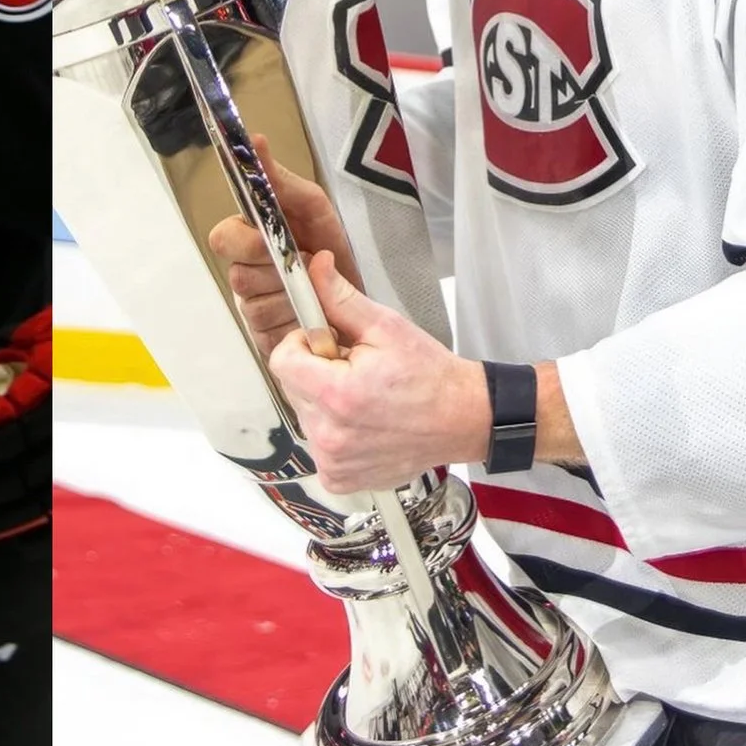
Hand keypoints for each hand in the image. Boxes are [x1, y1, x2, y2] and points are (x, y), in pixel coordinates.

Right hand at [207, 136, 362, 356]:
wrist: (361, 297)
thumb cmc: (331, 247)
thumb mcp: (311, 207)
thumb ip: (280, 180)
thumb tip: (255, 139)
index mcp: (250, 238)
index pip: (222, 238)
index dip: (243, 241)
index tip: (270, 242)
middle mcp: (245, 271)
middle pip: (238, 274)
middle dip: (275, 272)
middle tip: (303, 266)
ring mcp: (252, 305)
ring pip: (254, 303)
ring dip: (290, 296)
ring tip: (314, 290)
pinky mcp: (264, 336)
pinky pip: (269, 330)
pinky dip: (295, 320)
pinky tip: (311, 314)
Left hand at [265, 252, 489, 492]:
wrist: (464, 419)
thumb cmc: (430, 375)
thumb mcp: (386, 327)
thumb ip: (340, 299)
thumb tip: (315, 267)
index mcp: (337, 395)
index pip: (281, 361)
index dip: (302, 345)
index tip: (327, 343)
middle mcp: (330, 434)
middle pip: (292, 387)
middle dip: (316, 372)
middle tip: (355, 370)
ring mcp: (334, 461)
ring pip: (305, 415)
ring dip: (324, 402)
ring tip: (365, 398)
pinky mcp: (340, 478)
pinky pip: (318, 446)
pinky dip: (335, 432)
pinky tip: (365, 424)